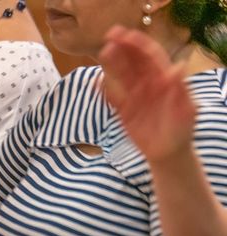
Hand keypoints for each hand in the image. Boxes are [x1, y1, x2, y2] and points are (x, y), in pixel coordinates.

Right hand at [99, 26, 195, 163]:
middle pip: (133, 61)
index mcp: (164, 79)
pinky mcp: (123, 110)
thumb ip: (180, 89)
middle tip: (109, 35)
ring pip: (121, 75)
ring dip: (112, 63)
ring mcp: (134, 96)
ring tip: (103, 52)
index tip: (126, 35)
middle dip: (122, 47)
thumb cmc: (182, 129)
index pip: (150, 56)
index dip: (138, 44)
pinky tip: (96, 82)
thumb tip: (177, 67)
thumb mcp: (187, 109)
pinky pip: (112, 96)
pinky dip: (104, 88)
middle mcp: (148, 83)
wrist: (169, 151)